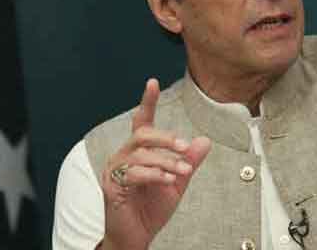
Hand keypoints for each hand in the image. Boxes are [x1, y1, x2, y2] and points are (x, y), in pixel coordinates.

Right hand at [99, 78, 210, 249]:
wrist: (136, 237)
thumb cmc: (151, 208)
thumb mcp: (176, 182)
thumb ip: (188, 162)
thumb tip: (204, 141)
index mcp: (139, 151)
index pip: (142, 121)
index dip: (147, 101)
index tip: (152, 82)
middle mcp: (124, 156)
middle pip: (142, 134)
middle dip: (166, 138)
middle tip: (184, 146)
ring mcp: (116, 170)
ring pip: (141, 154)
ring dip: (166, 161)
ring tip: (182, 170)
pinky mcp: (112, 186)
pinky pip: (134, 173)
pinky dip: (154, 175)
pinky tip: (168, 180)